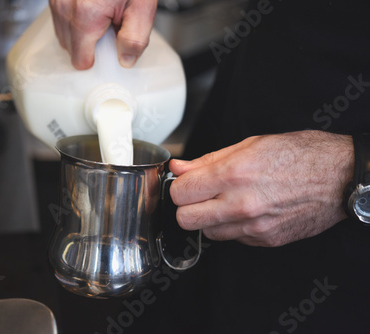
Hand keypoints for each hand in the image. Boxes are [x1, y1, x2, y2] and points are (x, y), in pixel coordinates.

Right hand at [49, 0, 156, 69]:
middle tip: (110, 27)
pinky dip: (73, 16)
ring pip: (62, 32)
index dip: (97, 59)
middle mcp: (64, 7)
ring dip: (80, 31)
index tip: (109, 49)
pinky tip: (91, 5)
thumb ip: (135, 37)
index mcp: (85, 16)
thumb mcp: (142, 5)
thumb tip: (126, 60)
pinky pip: (59, 16)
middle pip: (69, 48)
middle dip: (89, 44)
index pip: (80, 60)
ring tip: (102, 14)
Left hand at [169, 130, 353, 246]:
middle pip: (185, 220)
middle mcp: (241, 205)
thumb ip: (208, 160)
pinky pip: (232, 239)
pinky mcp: (265, 240)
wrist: (341, 178)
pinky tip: (247, 210)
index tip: (187, 182)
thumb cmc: (300, 155)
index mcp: (234, 174)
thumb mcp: (251, 145)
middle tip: (200, 195)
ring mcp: (254, 227)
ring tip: (227, 201)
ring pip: (207, 233)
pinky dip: (232, 227)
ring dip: (209, 219)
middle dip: (187, 207)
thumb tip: (179, 167)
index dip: (180, 186)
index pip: (180, 193)